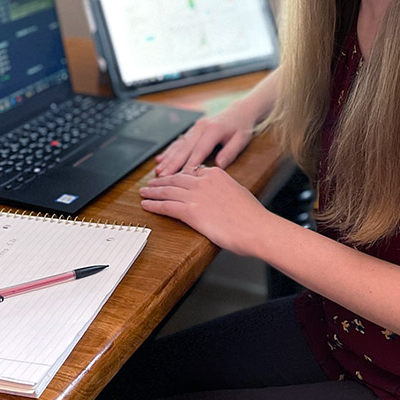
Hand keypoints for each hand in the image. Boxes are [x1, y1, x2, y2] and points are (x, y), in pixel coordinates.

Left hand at [140, 165, 269, 255]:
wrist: (256, 228)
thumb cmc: (252, 216)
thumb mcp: (239, 192)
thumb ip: (224, 189)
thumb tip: (219, 193)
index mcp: (216, 174)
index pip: (191, 171)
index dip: (178, 175)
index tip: (172, 178)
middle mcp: (204, 181)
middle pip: (176, 178)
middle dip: (161, 181)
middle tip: (151, 183)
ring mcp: (196, 195)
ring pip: (167, 190)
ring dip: (152, 191)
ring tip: (144, 192)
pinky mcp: (190, 211)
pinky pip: (166, 206)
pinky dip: (153, 205)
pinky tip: (146, 205)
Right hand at [154, 108, 255, 175]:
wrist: (239, 111)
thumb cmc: (241, 127)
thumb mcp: (241, 139)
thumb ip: (230, 152)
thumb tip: (219, 165)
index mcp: (213, 130)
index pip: (199, 150)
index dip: (189, 164)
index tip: (180, 177)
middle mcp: (201, 127)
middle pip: (185, 149)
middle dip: (172, 164)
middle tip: (162, 177)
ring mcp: (195, 127)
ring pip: (179, 145)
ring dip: (168, 159)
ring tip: (158, 170)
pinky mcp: (193, 130)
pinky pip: (179, 141)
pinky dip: (169, 151)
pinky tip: (160, 159)